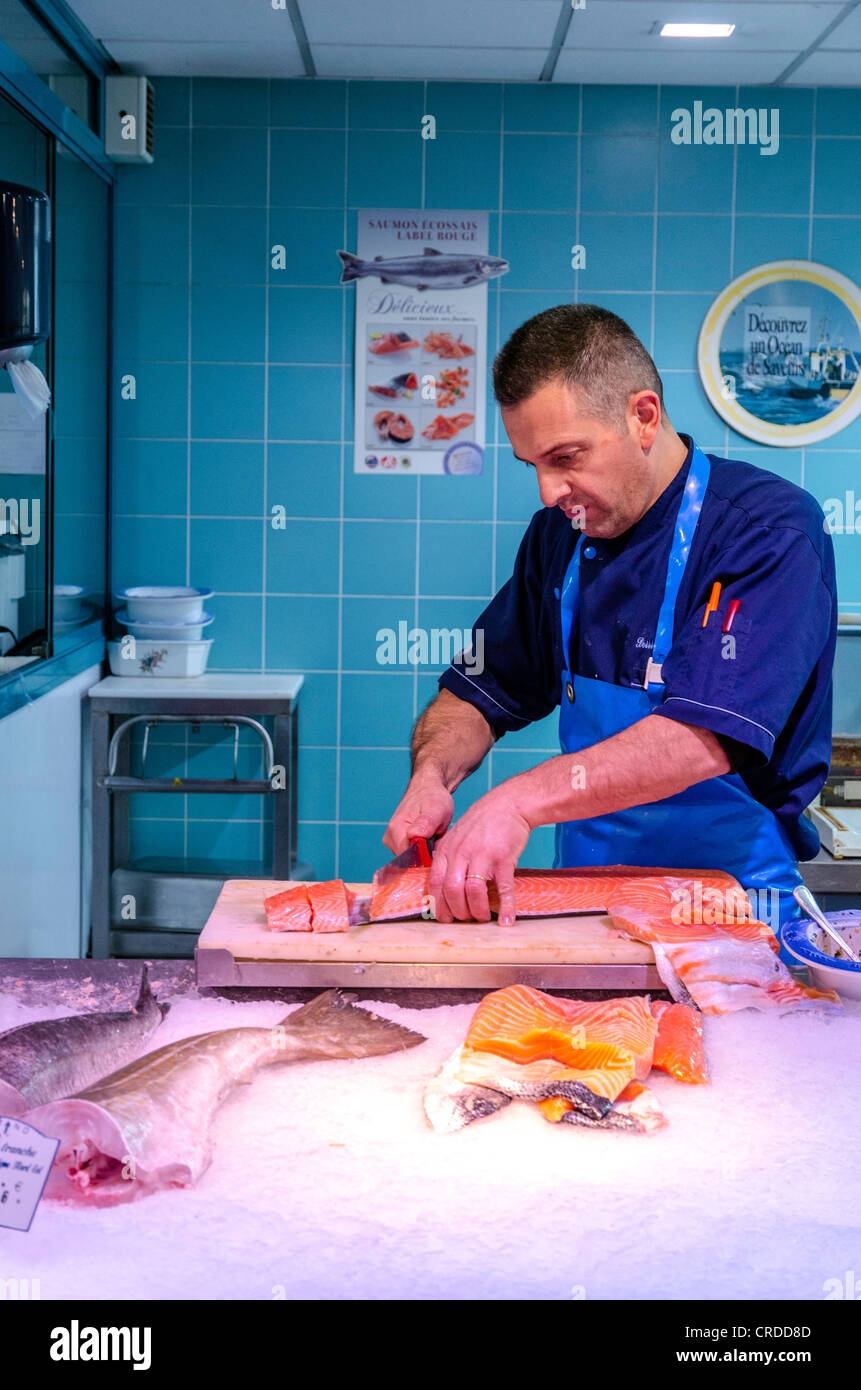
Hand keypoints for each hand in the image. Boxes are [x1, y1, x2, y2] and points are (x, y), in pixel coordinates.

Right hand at [383, 773, 453, 855]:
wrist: (427, 789)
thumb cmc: (432, 798)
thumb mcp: (436, 809)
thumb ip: (426, 824)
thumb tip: (414, 837)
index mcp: (396, 830)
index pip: (408, 860)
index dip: (425, 860)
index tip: (436, 850)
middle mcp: (390, 838)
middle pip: (409, 862)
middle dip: (426, 856)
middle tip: (437, 839)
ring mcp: (392, 841)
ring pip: (411, 860)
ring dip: (425, 853)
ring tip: (433, 837)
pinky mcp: (397, 843)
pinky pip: (411, 855)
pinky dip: (422, 851)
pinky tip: (429, 839)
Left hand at [428, 784, 531, 926]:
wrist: (508, 804)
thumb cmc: (483, 823)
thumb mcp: (456, 836)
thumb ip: (448, 858)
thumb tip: (442, 885)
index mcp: (446, 850)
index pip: (434, 883)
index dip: (438, 905)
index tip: (444, 918)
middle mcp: (461, 853)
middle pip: (452, 891)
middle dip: (458, 912)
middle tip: (466, 919)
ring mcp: (482, 856)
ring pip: (473, 892)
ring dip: (478, 911)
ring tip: (483, 917)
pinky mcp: (503, 859)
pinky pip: (503, 888)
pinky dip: (506, 907)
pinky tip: (507, 920)